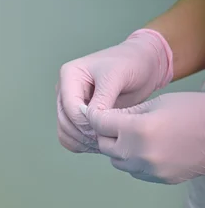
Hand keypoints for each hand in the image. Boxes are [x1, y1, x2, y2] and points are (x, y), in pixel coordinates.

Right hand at [57, 29, 172, 152]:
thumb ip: (103, 99)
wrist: (143, 65)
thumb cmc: (132, 63)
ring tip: (105, 144)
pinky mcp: (76, 116)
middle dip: (84, 134)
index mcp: (69, 74)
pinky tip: (100, 144)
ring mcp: (68, 104)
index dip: (86, 123)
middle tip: (108, 140)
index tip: (107, 129)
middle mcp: (65, 90)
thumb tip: (91, 121)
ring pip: (64, 132)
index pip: (70, 108)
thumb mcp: (117, 77)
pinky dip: (82, 144)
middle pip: (65, 121)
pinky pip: (70, 137)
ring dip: (82, 142)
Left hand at [87, 92, 204, 183]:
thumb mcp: (159, 102)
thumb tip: (102, 116)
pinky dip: (133, 160)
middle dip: (106, 134)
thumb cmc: (194, 112)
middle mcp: (139, 154)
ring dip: (118, 148)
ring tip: (134, 136)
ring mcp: (148, 170)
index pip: (101, 124)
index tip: (92, 113)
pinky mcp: (157, 179)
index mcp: (139, 130)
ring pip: (116, 161)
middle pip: (104, 145)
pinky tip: (148, 148)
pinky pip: (133, 170)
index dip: (95, 116)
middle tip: (114, 124)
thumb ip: (127, 112)